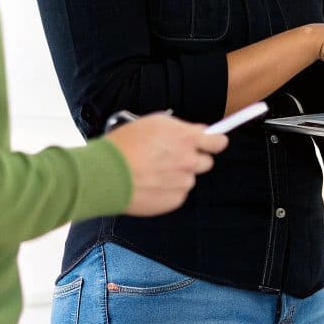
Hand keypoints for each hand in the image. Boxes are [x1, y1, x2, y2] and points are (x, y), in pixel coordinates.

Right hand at [105, 114, 227, 216]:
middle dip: (194, 160)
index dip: (215, 142)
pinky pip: (178, 194)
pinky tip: (150, 185)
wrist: (105, 174)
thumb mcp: (152, 124)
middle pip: (206, 162)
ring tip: (153, 173)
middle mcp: (189, 160)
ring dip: (177, 176)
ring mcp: (183, 182)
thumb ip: (180, 129)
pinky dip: (168, 191)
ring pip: (189, 179)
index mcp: (186, 138)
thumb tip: (198, 132)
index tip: (212, 143)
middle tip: (174, 159)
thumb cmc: (124, 145)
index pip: (218, 142)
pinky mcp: (175, 200)